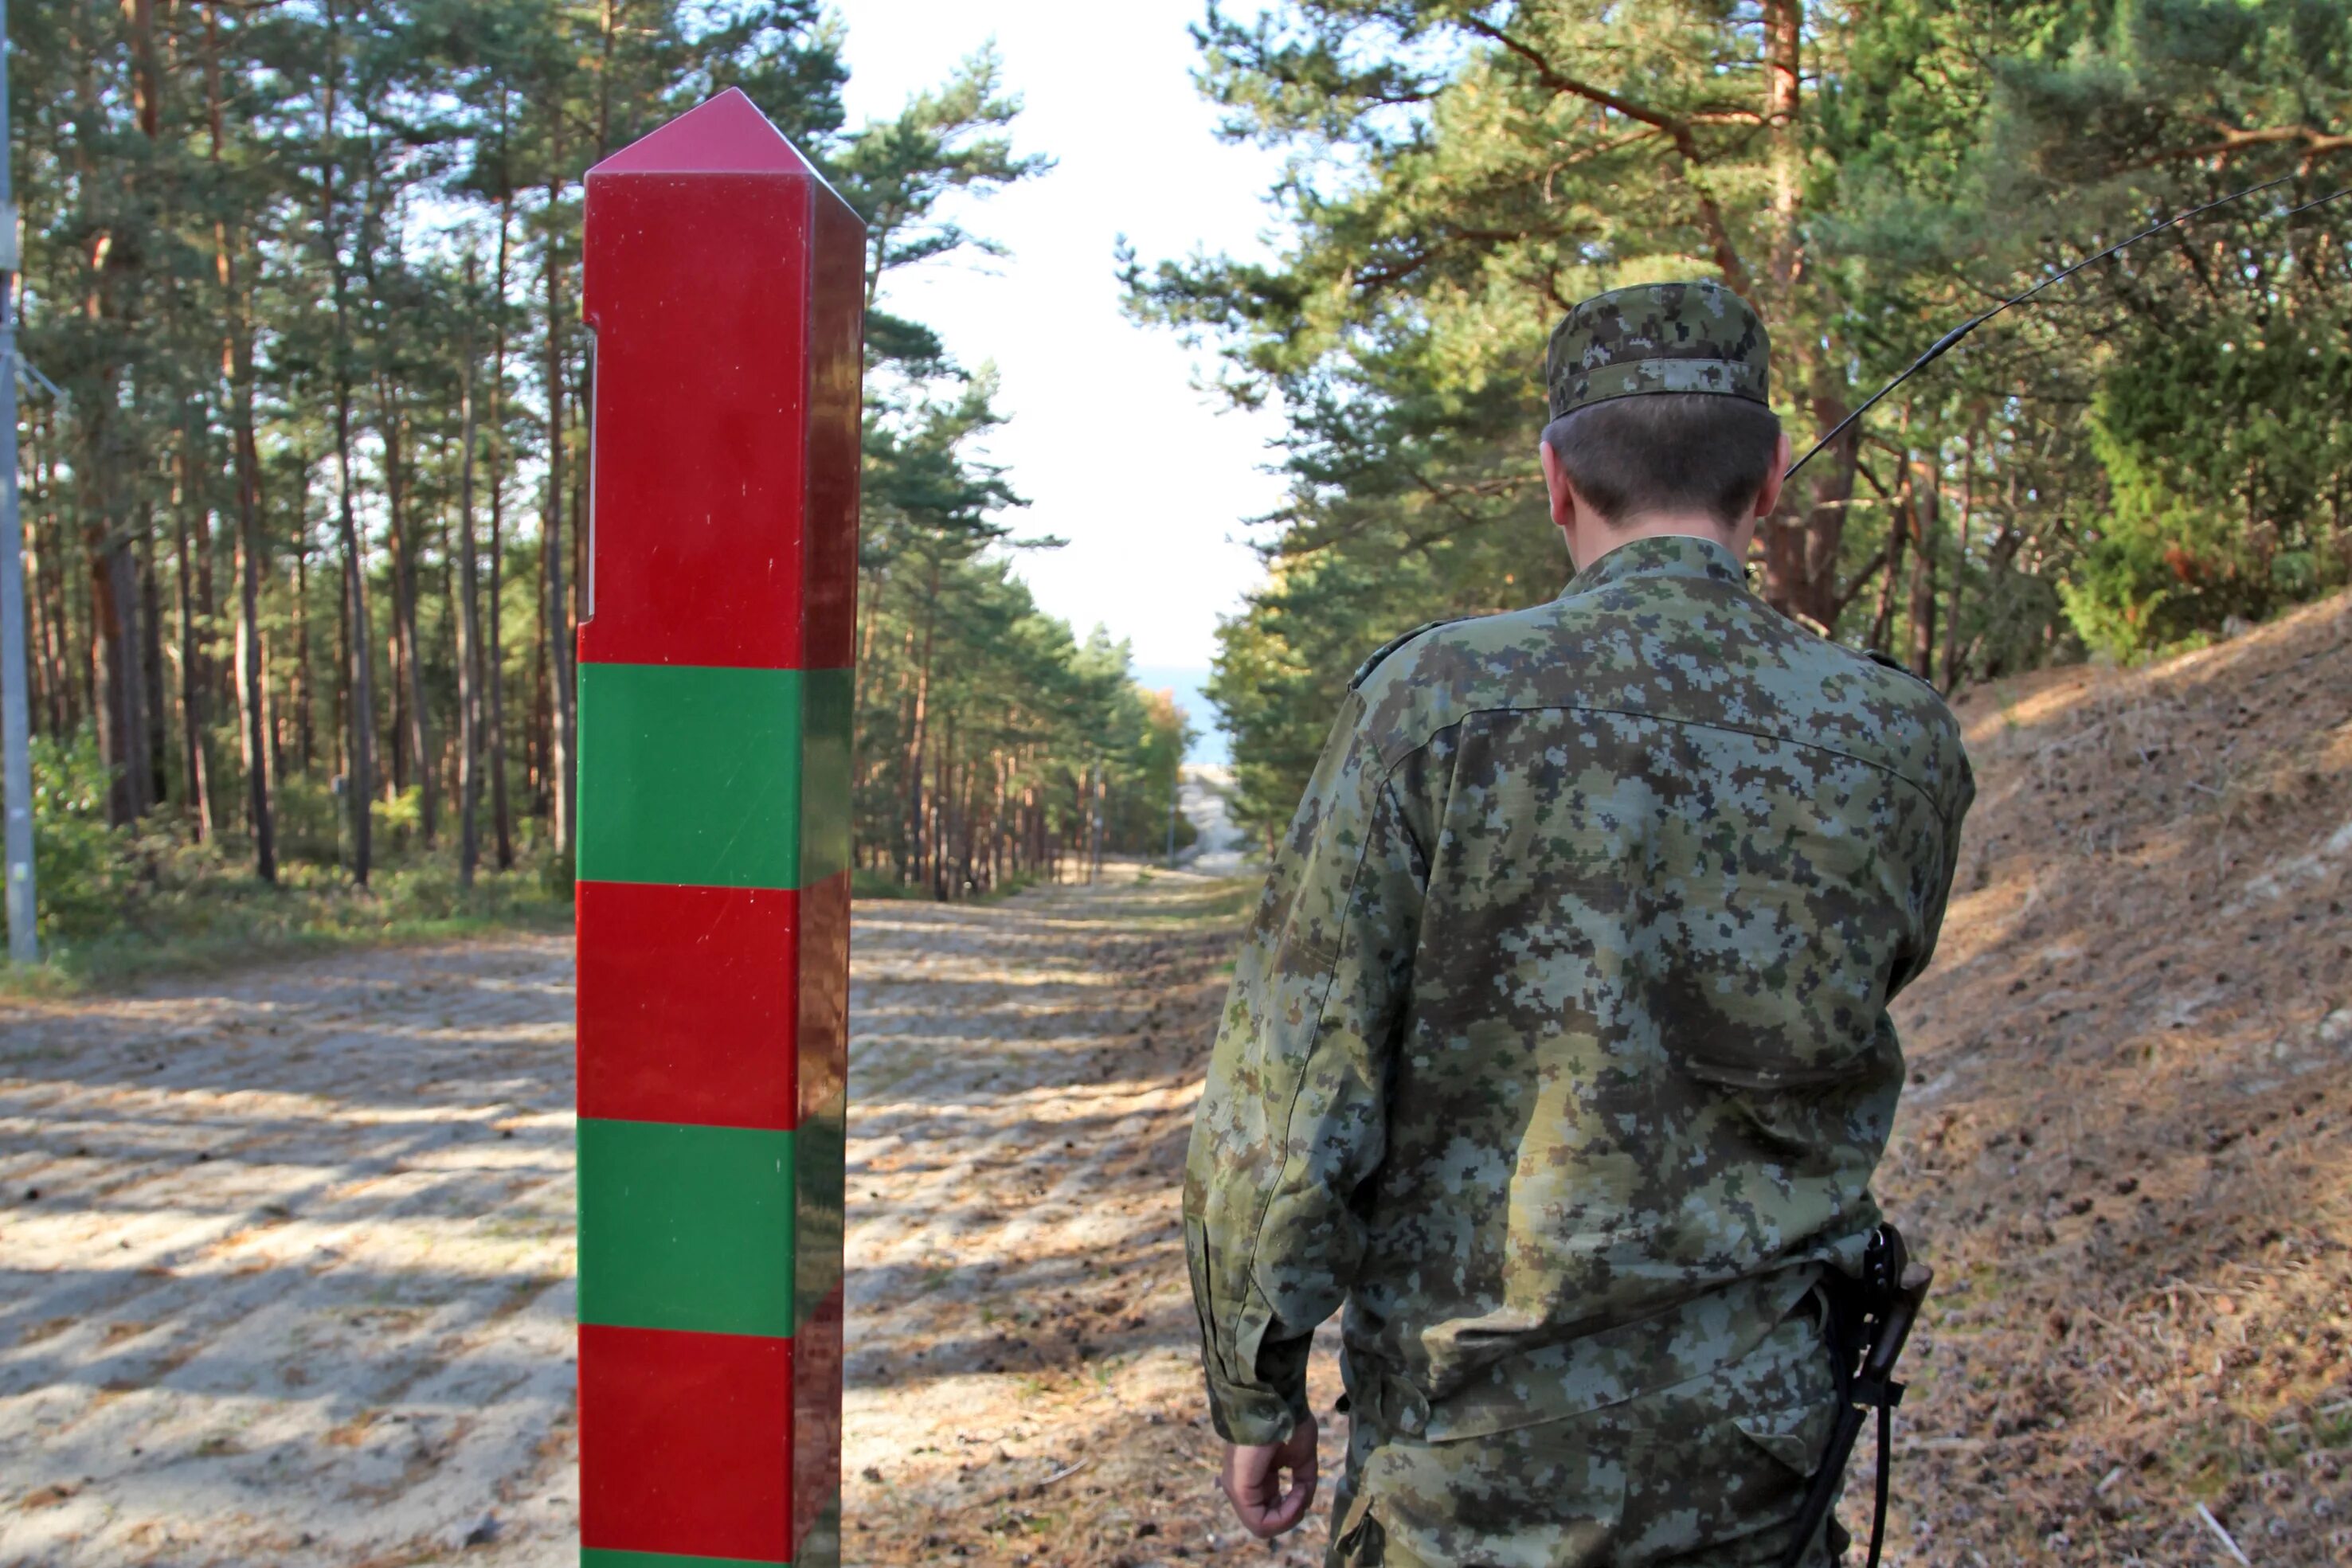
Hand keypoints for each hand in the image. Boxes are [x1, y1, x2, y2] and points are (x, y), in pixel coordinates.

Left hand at [1219, 1414, 1318, 1538]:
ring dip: (1289, 1517)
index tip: (1304, 1490)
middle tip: (1303, 1494)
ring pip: (1263, 1527)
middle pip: (1267, 1522)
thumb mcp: (1301, 1456)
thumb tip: (1303, 1502)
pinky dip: (1285, 1516)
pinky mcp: (1239, 1489)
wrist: (1276, 1399)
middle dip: (1291, 1515)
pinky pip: (1261, 1522)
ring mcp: (1238, 1489)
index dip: (1293, 1509)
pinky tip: (1296, 1496)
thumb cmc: (1287, 1421)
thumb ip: (1303, 1481)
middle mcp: (1243, 1487)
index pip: (1271, 1511)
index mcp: (1256, 1479)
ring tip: (1300, 1494)